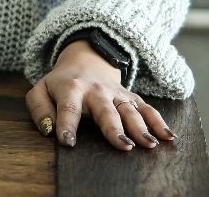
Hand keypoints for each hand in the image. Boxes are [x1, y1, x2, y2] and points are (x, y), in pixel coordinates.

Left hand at [27, 40, 174, 150]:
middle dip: (114, 129)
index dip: (66, 125)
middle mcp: (96, 91)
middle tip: (123, 146)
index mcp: (71, 89)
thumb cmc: (60, 84)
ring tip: (149, 144)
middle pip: (106, 111)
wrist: (84, 61)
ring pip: (130, 110)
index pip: (68, 108)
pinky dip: (159, 122)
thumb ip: (39, 109)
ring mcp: (117, 94)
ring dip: (141, 127)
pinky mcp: (131, 97)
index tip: (67, 142)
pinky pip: (147, 109)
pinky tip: (169, 136)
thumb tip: (49, 131)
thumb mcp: (40, 91)